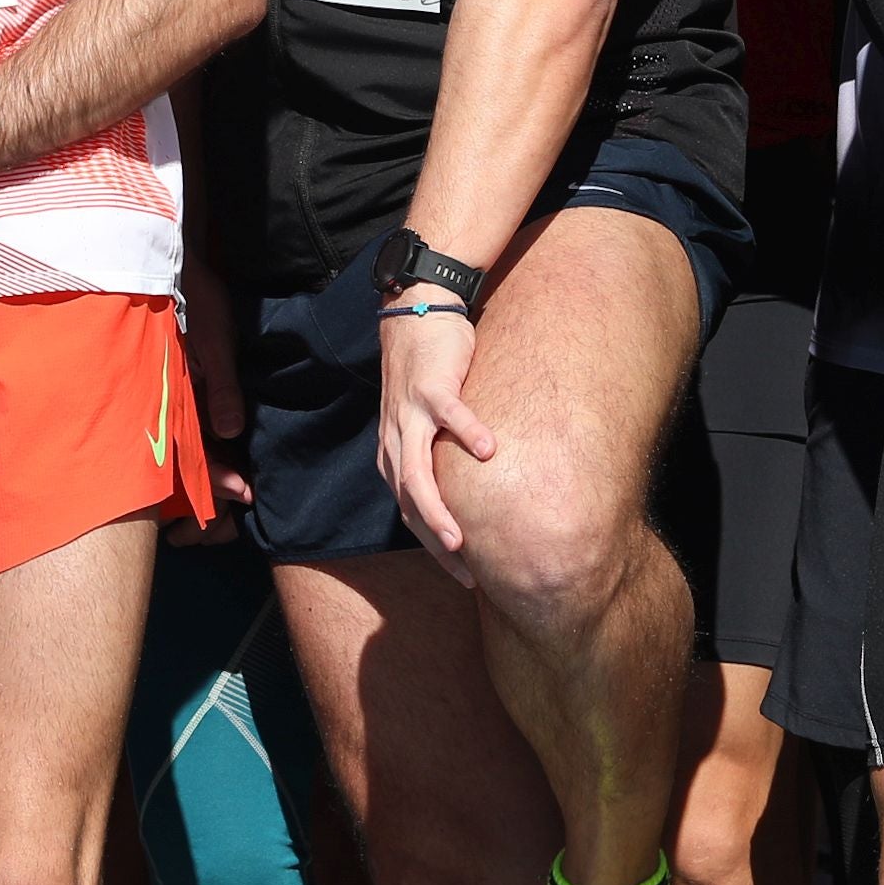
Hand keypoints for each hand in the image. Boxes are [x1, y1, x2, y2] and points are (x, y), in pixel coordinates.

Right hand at [171, 256, 253, 541]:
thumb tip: (231, 433)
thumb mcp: (213, 339)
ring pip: (180, 443)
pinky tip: (223, 452)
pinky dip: (201, 444)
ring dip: (204, 467)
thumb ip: (221, 386)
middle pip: (180, 454)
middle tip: (244, 502)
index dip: (213, 475)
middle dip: (208, 482)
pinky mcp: (172, 383)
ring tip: (236, 490)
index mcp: (168, 391)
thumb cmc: (193, 293)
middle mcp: (161, 398)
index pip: (186, 448)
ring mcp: (165, 392)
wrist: (171, 258)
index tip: (242, 494)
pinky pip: (183, 424)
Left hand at [375, 297, 496, 586]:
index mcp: (393, 451)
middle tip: (462, 573)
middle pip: (408, 502)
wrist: (415, 311)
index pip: (409, 511)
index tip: (462, 573)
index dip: (432, 545)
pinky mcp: (432, 386)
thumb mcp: (422, 419)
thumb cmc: (428, 371)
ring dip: (436, 508)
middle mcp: (396, 438)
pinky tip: (490, 453)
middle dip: (433, 542)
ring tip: (461, 540)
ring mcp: (410, 413)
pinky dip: (467, 434)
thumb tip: (467, 489)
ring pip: (416, 470)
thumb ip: (436, 452)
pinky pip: (449, 414)